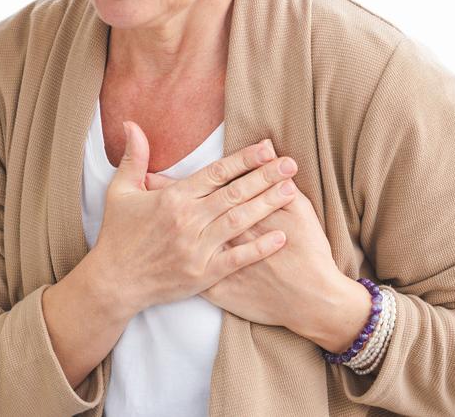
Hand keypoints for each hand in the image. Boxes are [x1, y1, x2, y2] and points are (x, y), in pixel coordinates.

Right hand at [87, 121, 298, 315]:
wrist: (113, 283)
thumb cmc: (117, 235)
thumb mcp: (121, 192)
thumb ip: (134, 158)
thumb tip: (131, 125)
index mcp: (173, 198)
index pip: (215, 173)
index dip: (243, 159)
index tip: (266, 148)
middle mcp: (188, 220)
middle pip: (234, 193)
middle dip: (265, 176)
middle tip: (291, 164)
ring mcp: (197, 248)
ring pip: (239, 221)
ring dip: (267, 205)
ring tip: (292, 190)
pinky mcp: (203, 274)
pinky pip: (237, 259)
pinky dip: (260, 248)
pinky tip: (281, 237)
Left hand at [146, 168, 340, 331]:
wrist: (311, 299)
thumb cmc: (310, 252)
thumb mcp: (302, 211)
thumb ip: (279, 184)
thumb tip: (268, 155)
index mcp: (238, 212)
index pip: (206, 188)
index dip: (178, 181)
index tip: (155, 174)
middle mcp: (220, 235)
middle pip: (186, 211)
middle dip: (163, 198)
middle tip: (143, 184)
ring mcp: (216, 263)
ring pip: (182, 240)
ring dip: (164, 225)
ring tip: (147, 211)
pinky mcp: (217, 286)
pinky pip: (189, 271)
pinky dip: (174, 261)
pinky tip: (162, 252)